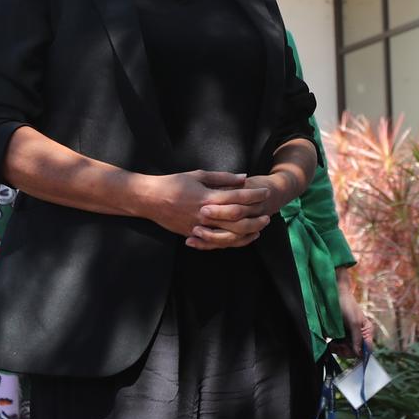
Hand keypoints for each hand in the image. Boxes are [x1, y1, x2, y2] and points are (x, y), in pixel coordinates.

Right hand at [143, 170, 270, 250]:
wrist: (149, 199)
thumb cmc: (173, 183)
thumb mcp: (198, 175)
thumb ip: (222, 178)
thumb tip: (243, 178)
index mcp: (207, 196)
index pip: (237, 197)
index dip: (254, 195)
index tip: (265, 192)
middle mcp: (205, 214)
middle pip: (237, 219)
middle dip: (255, 217)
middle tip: (268, 215)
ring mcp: (198, 227)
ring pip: (228, 235)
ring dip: (246, 233)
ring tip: (259, 228)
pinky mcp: (193, 235)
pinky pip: (215, 243)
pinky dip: (230, 242)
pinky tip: (240, 239)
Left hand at [333, 268, 373, 356]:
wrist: (334, 295)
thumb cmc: (347, 305)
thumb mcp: (353, 322)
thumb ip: (357, 338)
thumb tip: (360, 354)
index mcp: (367, 332)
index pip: (366, 349)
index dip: (358, 354)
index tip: (347, 351)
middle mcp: (360, 335)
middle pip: (355, 351)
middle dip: (345, 351)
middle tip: (336, 346)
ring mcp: (350, 335)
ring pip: (346, 350)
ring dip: (338, 349)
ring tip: (332, 344)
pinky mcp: (341, 334)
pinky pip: (339, 345)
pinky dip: (334, 346)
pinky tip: (330, 343)